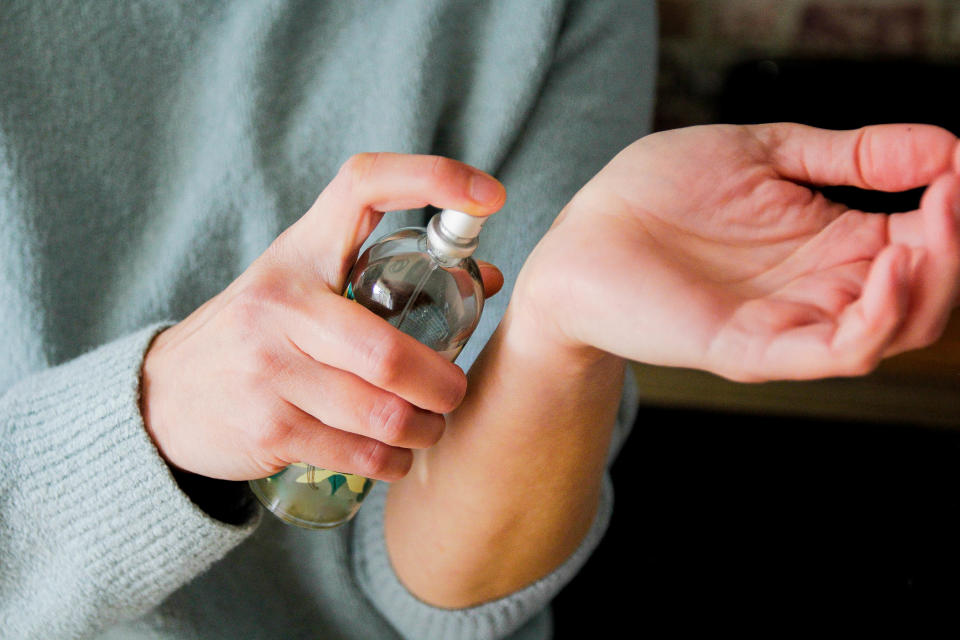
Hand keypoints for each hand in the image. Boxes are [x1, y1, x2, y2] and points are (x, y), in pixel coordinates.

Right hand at [140, 153, 504, 480]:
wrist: (166, 394)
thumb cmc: (262, 332)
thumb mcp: (308, 286)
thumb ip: (385, 277)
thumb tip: (484, 278)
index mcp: (301, 251)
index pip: (365, 185)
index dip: (433, 177)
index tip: (490, 196)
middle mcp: (281, 302)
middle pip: (391, 352)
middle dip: (443, 386)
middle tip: (454, 394)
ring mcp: (269, 367)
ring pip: (382, 412)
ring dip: (424, 431)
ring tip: (429, 430)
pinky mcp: (267, 427)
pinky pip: (358, 454)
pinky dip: (392, 463)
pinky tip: (396, 459)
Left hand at [513, 123, 959, 381]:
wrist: (582, 235)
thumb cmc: (658, 193)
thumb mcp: (764, 152)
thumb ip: (850, 155)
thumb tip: (947, 143)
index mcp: (828, 243)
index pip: (923, 242)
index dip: (952, 210)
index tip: (957, 168)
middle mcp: (819, 289)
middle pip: (924, 293)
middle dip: (955, 249)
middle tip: (956, 196)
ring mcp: (789, 322)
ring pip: (896, 327)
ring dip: (932, 281)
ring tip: (933, 228)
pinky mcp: (753, 348)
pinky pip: (838, 351)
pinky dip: (879, 315)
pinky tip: (892, 262)